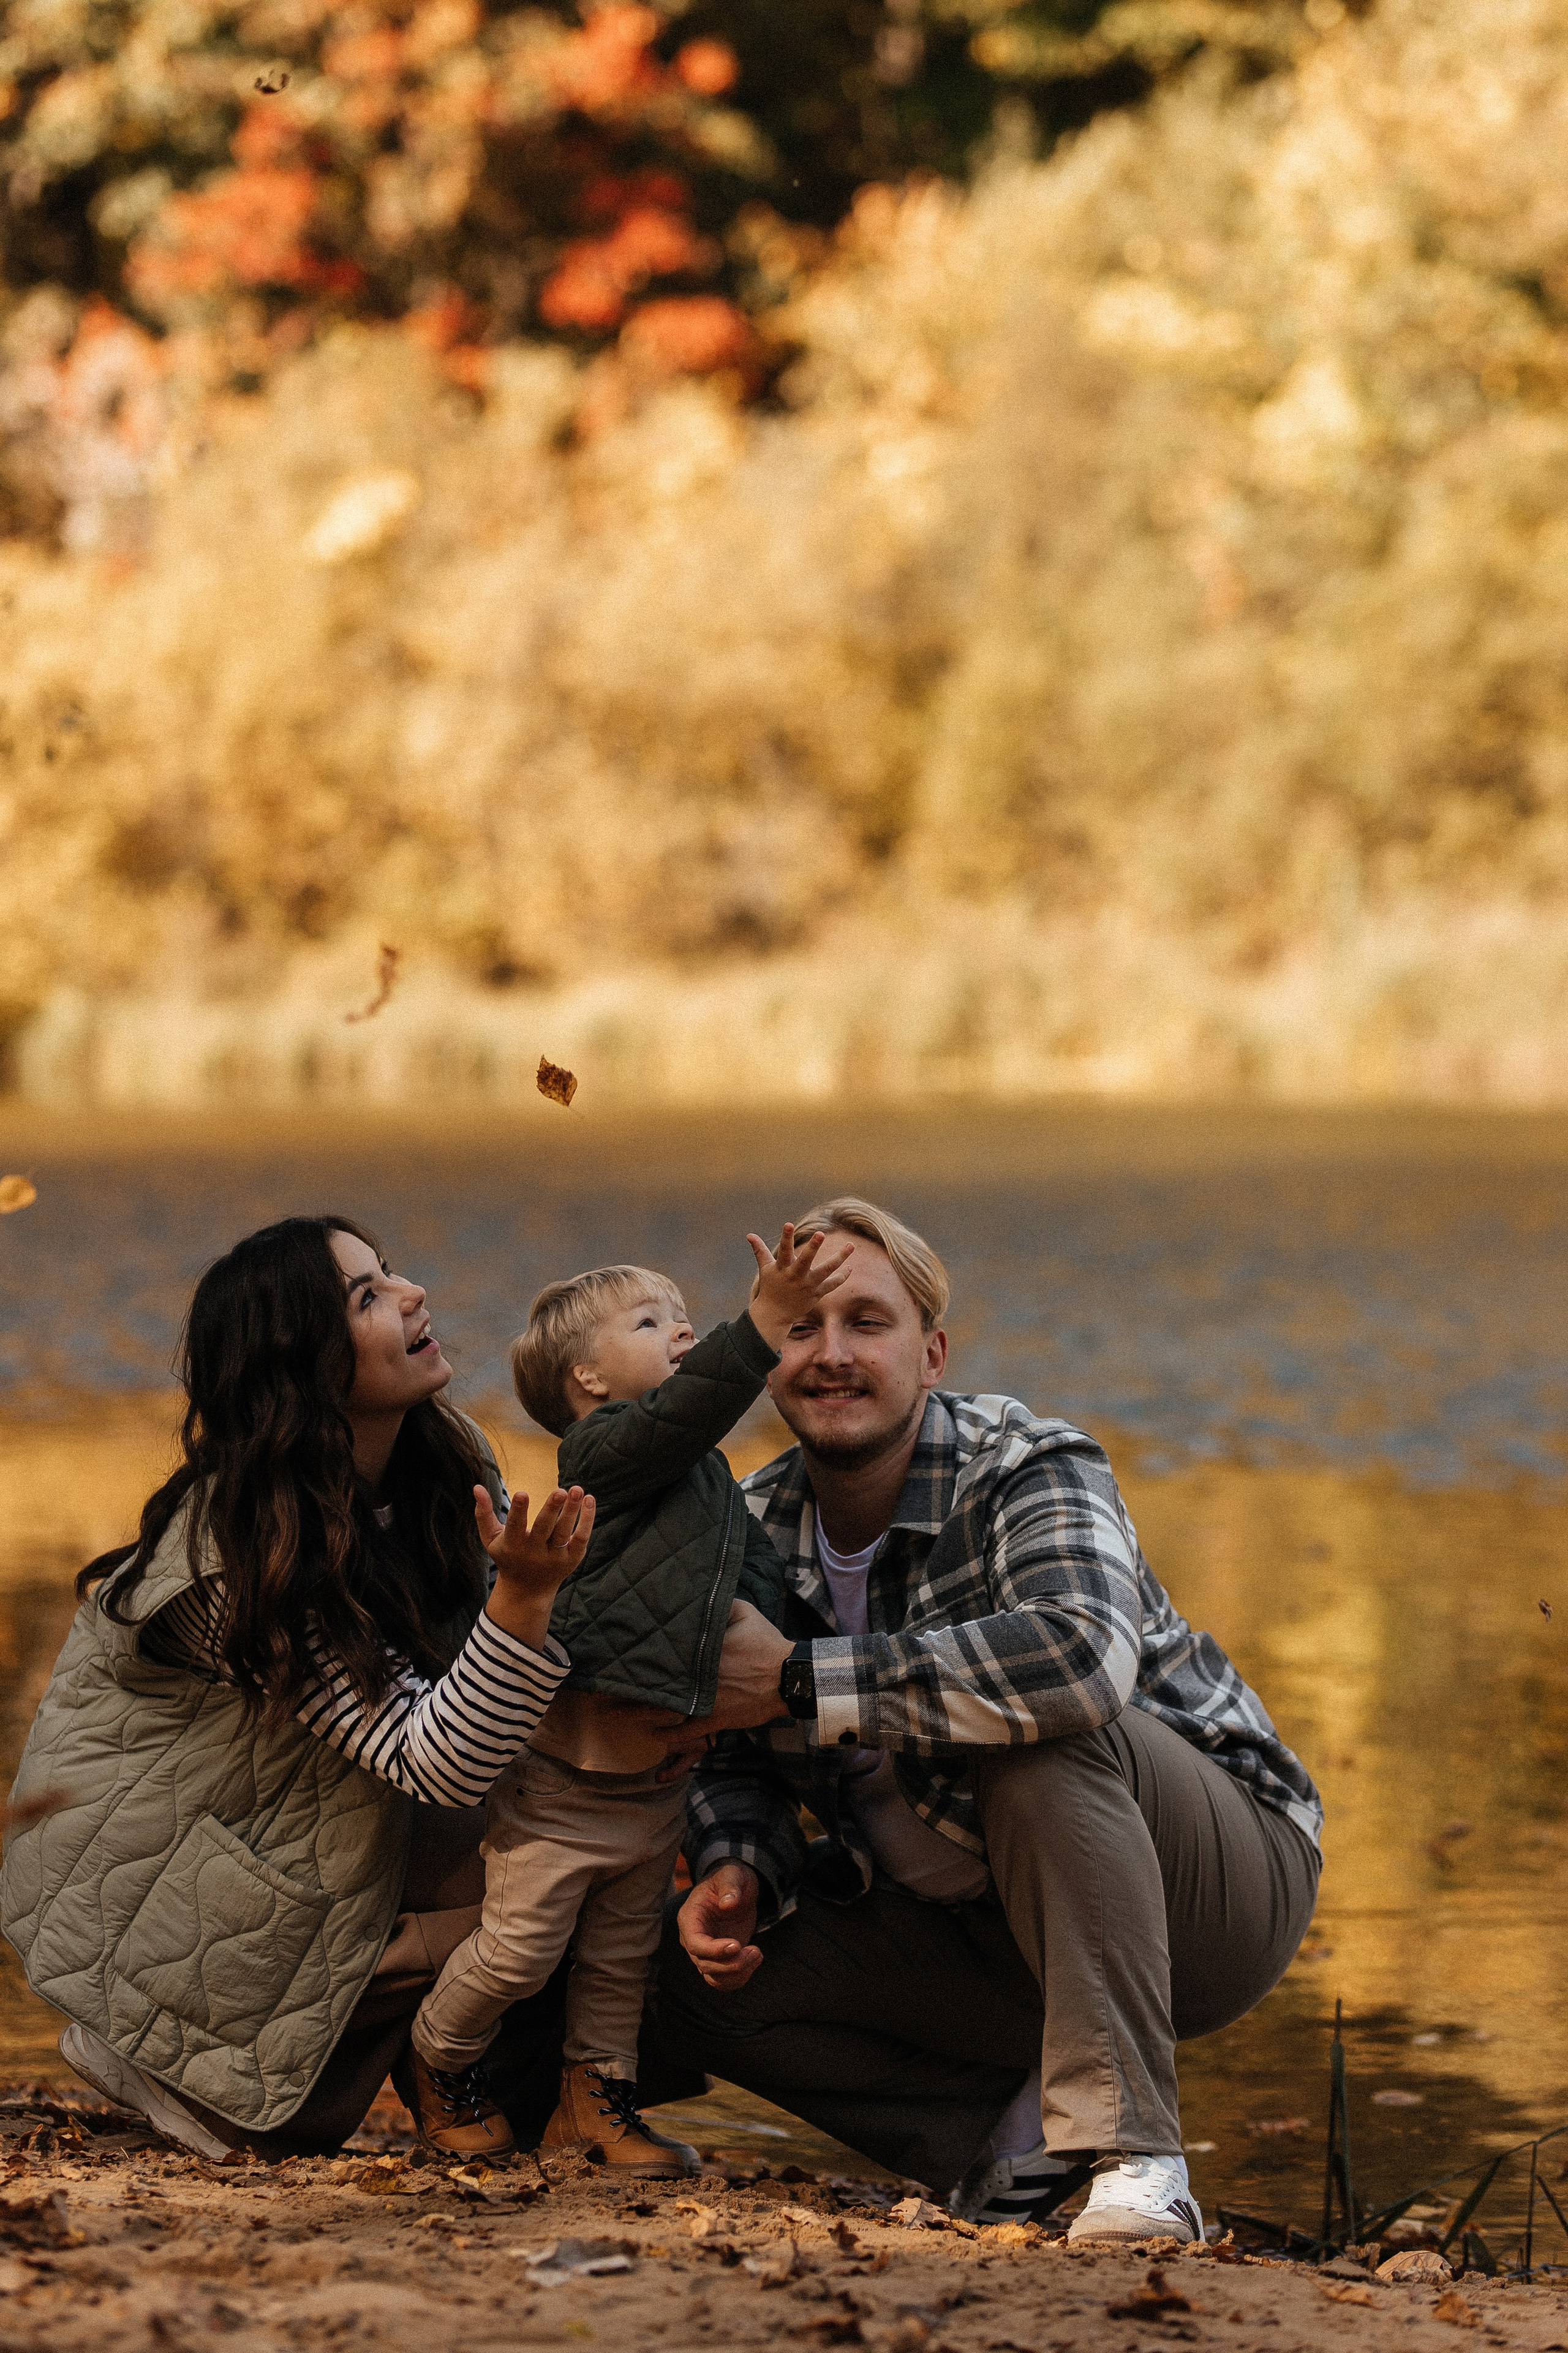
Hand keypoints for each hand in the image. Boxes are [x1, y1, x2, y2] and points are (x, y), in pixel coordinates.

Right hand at [479, 1483, 594, 1649]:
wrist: (527, 1592)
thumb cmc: (507, 1557)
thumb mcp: (491, 1539)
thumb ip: (483, 1513)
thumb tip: (477, 1486)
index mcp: (512, 1545)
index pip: (515, 1526)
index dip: (518, 1510)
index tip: (522, 1493)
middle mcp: (534, 1552)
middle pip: (544, 1528)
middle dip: (551, 1509)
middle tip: (560, 1491)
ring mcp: (554, 1557)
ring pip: (564, 1532)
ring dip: (572, 1511)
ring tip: (578, 1490)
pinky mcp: (571, 1559)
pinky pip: (581, 1538)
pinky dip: (587, 1520)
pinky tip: (589, 1500)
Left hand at [616, 1601, 792, 1743]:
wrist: (790, 1677)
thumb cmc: (767, 1643)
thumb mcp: (745, 1612)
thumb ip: (719, 1603)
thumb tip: (696, 1591)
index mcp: (703, 1652)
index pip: (663, 1656)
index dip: (637, 1660)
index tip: (614, 1659)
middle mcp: (699, 1679)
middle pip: (655, 1687)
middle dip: (626, 1691)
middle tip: (599, 1692)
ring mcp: (707, 1703)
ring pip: (665, 1712)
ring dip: (637, 1714)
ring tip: (613, 1715)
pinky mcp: (717, 1720)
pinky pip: (688, 1732)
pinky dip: (670, 1735)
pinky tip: (653, 1735)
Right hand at [678, 1862, 763, 1990]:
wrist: (736, 1888)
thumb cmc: (730, 1878)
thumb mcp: (731, 1875)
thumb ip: (729, 1887)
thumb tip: (727, 1903)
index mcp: (690, 1917)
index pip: (694, 1943)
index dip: (714, 1950)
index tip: (737, 1945)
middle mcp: (692, 1938)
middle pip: (705, 1964)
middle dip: (732, 1963)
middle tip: (756, 1951)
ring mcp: (705, 1952)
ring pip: (714, 1978)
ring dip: (737, 1974)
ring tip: (757, 1955)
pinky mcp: (719, 1959)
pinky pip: (723, 1980)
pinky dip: (739, 1979)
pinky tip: (754, 1962)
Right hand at [745, 1222, 851, 1352]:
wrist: (775, 1314)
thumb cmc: (770, 1287)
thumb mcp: (765, 1269)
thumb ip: (759, 1250)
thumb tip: (749, 1234)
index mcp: (782, 1268)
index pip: (783, 1250)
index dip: (785, 1237)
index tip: (788, 1223)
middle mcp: (795, 1276)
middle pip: (805, 1260)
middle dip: (813, 1247)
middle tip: (820, 1233)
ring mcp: (807, 1285)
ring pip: (826, 1271)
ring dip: (839, 1258)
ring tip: (851, 1245)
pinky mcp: (816, 1294)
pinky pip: (832, 1285)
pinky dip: (841, 1277)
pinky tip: (849, 1266)